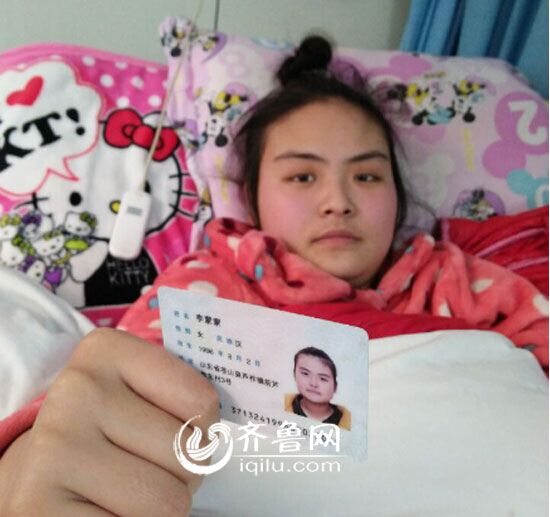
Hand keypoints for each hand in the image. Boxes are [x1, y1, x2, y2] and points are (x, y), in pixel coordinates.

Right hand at [0, 328, 218, 515]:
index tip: (181, 428)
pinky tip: (107, 509)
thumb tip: (261, 401)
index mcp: (106, 350)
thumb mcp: (140, 391)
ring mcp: (55, 448)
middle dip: (185, 472)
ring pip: (169, 501)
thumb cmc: (108, 428)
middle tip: (151, 466)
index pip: (202, 403)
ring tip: (131, 490)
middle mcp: (77, 390)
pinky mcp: (39, 505)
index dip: (204, 428)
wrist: (35, 469)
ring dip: (163, 505)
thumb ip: (184, 389)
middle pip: (189, 453)